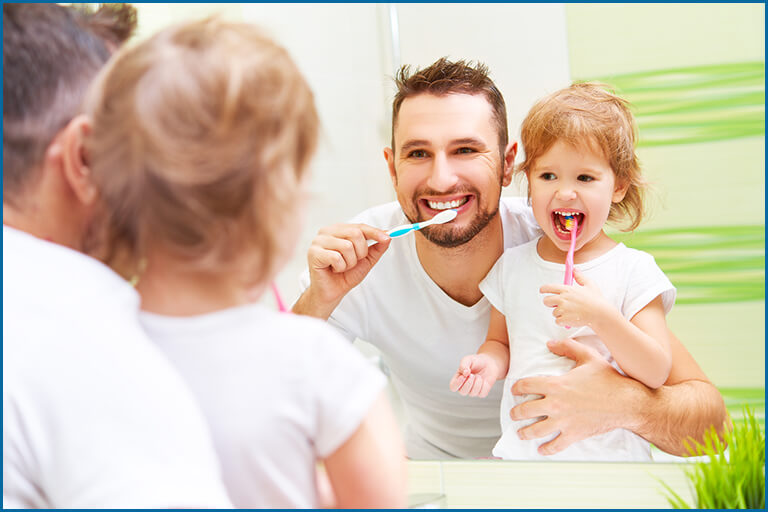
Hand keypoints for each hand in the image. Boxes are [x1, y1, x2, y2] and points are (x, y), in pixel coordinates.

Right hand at [307, 223, 390, 303]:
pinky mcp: (313, 253)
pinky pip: (336, 257)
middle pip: (355, 233)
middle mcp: (327, 231)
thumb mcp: (366, 260)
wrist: (332, 292)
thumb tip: (388, 236)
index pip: (360, 226)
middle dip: (361, 253)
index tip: (387, 237)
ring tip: (342, 267)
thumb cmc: (345, 275)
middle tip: (352, 263)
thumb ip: (377, 248)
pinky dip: (340, 267)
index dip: (375, 232)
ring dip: (350, 262)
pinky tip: (334, 270)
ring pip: (347, 246)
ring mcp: (318, 241)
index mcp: (339, 230)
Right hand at [449, 354, 499, 396]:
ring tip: (479, 376)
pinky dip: (484, 386)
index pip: (453, 387)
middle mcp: (464, 386)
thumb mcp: (468, 359)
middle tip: (472, 375)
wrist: (488, 362)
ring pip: (472, 393)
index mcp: (458, 379)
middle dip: (468, 383)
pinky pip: (482, 394)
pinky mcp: (482, 392)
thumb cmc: (475, 361)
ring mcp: (473, 390)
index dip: (457, 384)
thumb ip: (464, 365)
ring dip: (477, 384)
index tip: (463, 376)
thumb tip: (465, 373)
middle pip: (462, 392)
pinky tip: (485, 380)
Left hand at [509, 338, 629, 454]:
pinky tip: (541, 449)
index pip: (526, 385)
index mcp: (555, 384)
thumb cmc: (608, 379)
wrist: (626, 402)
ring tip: (521, 432)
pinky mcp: (574, 434)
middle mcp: (555, 404)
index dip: (516, 387)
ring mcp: (563, 421)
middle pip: (525, 410)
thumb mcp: (588, 356)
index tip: (515, 390)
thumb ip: (567, 347)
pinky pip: (555, 445)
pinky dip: (546, 449)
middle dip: (516, 412)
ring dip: (525, 432)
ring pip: (535, 430)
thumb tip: (549, 343)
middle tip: (514, 413)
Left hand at [540, 270, 611, 327]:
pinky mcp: (564, 319)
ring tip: (572, 313)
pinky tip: (572, 319)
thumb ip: (580, 277)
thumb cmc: (596, 300)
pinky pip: (558, 321)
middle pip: (546, 301)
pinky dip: (563, 322)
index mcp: (567, 290)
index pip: (548, 288)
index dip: (543, 289)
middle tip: (558, 305)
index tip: (542, 291)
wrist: (600, 314)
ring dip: (560, 314)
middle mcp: (563, 299)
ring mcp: (563, 309)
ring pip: (554, 312)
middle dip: (550, 303)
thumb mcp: (590, 285)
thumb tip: (575, 269)